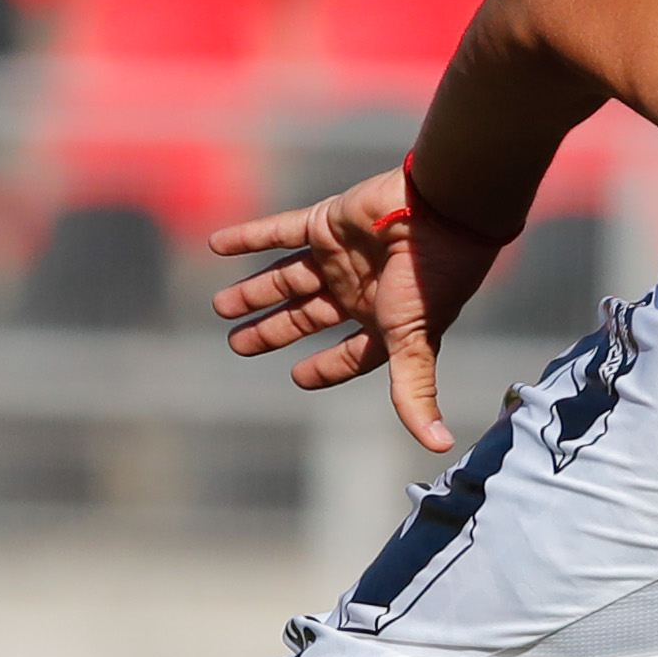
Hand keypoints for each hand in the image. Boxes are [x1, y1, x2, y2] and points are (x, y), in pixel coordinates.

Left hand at [208, 165, 513, 457]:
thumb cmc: (431, 278)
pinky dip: (247, 238)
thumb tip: (440, 447)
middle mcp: (358, 290)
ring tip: (220, 306)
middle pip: (306, 317)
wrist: (440, 209)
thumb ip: (414, 390)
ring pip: (287, 278)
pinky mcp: (325, 221)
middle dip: (272, 330)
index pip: (348, 353)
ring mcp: (339, 256)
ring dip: (254, 291)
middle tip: (237, 344)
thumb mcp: (416, 340)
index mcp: (382, 322)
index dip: (324, 368)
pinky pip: (279, 230)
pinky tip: (216, 245)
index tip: (297, 379)